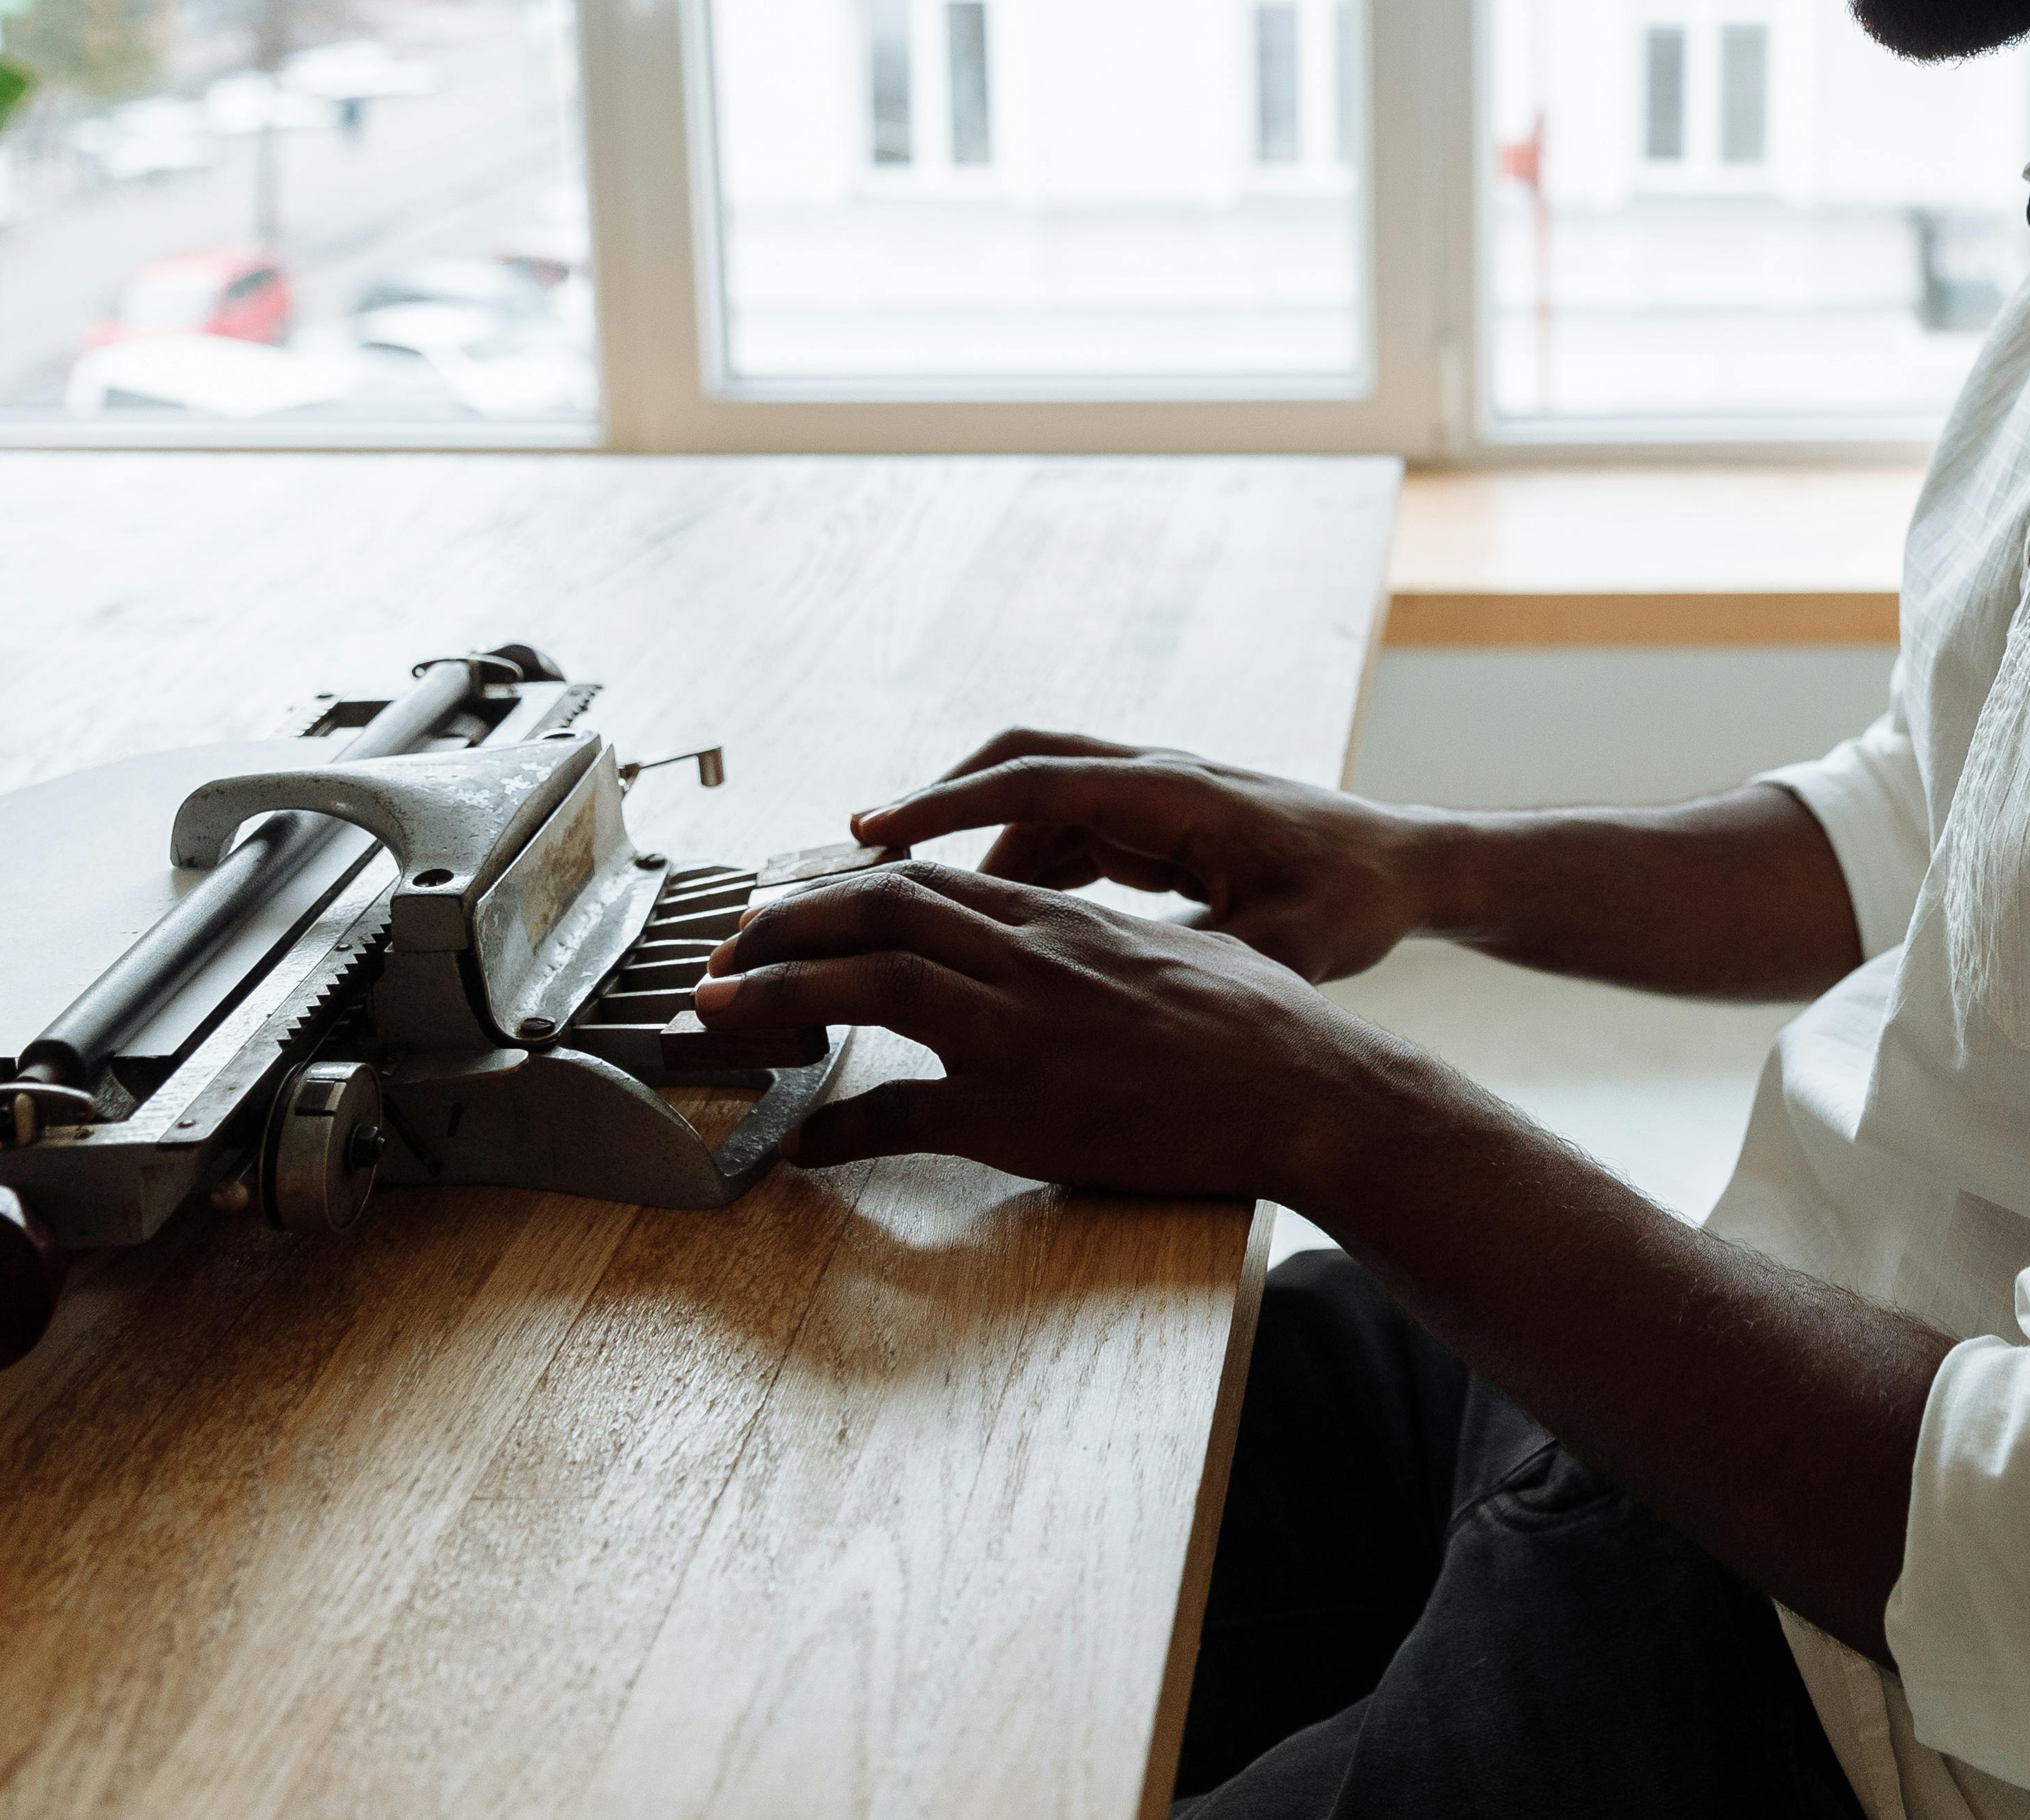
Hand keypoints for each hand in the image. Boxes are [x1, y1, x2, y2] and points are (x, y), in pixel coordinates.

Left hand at [689, 858, 1410, 1194]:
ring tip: (717, 1014)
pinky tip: (801, 1148)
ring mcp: (1022, 1032)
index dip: (847, 886)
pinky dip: (839, 1130)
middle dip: (785, 922)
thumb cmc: (1267, 1030)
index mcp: (1064, 922)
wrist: (1312, 1091)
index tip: (796, 905)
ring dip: (777, 995)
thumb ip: (1110, 951)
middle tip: (721, 951)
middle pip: (878, 911)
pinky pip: (904, 1114)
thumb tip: (1077, 953)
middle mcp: (1031, 959)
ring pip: (870, 987)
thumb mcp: (1182, 958)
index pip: (927, 880)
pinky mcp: (1022, 1113)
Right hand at [846, 728, 1461, 984]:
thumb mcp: (1288, 944)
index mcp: (1174, 796)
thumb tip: (1138, 1007)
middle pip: (1016, 768)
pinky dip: (1012, 865)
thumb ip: (1209, 965)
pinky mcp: (1154, 825)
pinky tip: (978, 921)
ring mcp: (1151, 799)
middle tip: (853, 857)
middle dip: (934, 806)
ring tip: (896, 903)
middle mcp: (1153, 781)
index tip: (875, 829)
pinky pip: (1062, 833)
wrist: (1408, 866)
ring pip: (1033, 805)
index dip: (951, 806)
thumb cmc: (1353, 898)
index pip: (1038, 783)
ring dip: (967, 844)